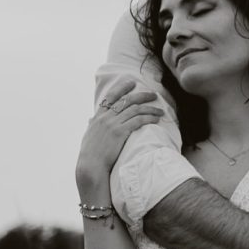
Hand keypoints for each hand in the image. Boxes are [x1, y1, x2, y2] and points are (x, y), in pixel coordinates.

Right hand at [76, 78, 166, 194]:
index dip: (122, 88)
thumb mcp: (88, 136)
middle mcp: (105, 118)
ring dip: (150, 108)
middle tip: (153, 94)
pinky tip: (156, 119)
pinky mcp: (120, 133)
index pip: (110, 97)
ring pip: (135, 110)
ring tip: (160, 110)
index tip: (132, 82)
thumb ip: (91, 126)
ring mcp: (113, 124)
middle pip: (127, 100)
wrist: (90, 165)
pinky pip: (138, 121)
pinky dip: (148, 118)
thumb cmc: (89, 154)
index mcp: (98, 117)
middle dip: (142, 95)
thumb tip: (90, 120)